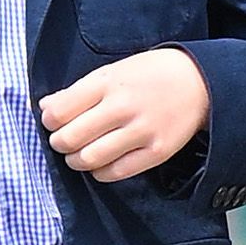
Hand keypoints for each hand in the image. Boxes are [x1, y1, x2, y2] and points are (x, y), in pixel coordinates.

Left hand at [39, 49, 211, 183]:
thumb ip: (78, 91)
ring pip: (89, 159)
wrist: (199, 82)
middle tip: (64, 142)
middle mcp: (123, 107)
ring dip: (76, 161)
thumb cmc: (150, 75)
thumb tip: (45, 108)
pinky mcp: (156, 152)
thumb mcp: (112, 71)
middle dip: (59, 144)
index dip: (49, 122)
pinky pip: (115, 173)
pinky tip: (102, 163)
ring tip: (79, 155)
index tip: (54, 122)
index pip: (59, 112)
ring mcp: (141, 131)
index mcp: (107, 82)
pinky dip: (100, 172)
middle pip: (70, 139)